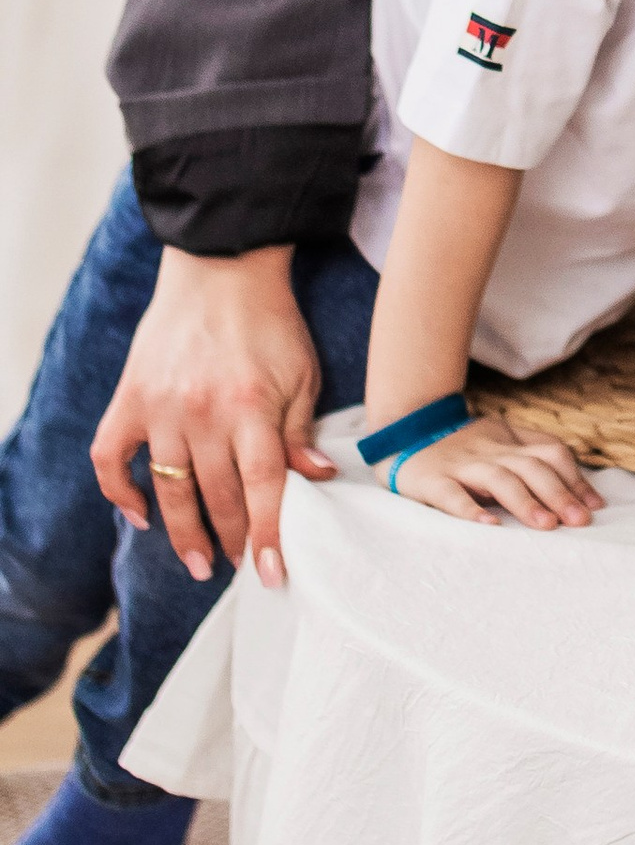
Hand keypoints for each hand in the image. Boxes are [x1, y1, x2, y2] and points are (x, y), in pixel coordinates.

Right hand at [92, 246, 337, 590]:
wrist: (221, 269)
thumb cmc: (271, 323)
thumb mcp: (302, 373)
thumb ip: (301, 431)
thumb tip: (314, 481)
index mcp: (251, 407)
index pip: (262, 487)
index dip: (267, 535)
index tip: (270, 575)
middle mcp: (202, 413)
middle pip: (217, 497)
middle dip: (232, 541)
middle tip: (238, 565)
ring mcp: (160, 408)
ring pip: (169, 490)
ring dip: (184, 534)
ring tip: (200, 563)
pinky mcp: (130, 399)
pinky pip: (111, 459)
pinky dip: (121, 493)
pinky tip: (140, 516)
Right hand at [386, 418, 600, 530]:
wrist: (401, 436)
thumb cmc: (461, 451)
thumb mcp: (500, 443)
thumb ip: (534, 455)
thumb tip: (581, 490)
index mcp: (509, 441)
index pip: (552, 452)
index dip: (575, 478)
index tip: (595, 506)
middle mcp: (489, 450)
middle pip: (532, 465)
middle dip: (560, 493)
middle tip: (579, 521)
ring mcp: (460, 464)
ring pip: (499, 478)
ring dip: (525, 502)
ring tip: (547, 525)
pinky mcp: (430, 480)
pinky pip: (451, 495)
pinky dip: (470, 510)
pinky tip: (489, 526)